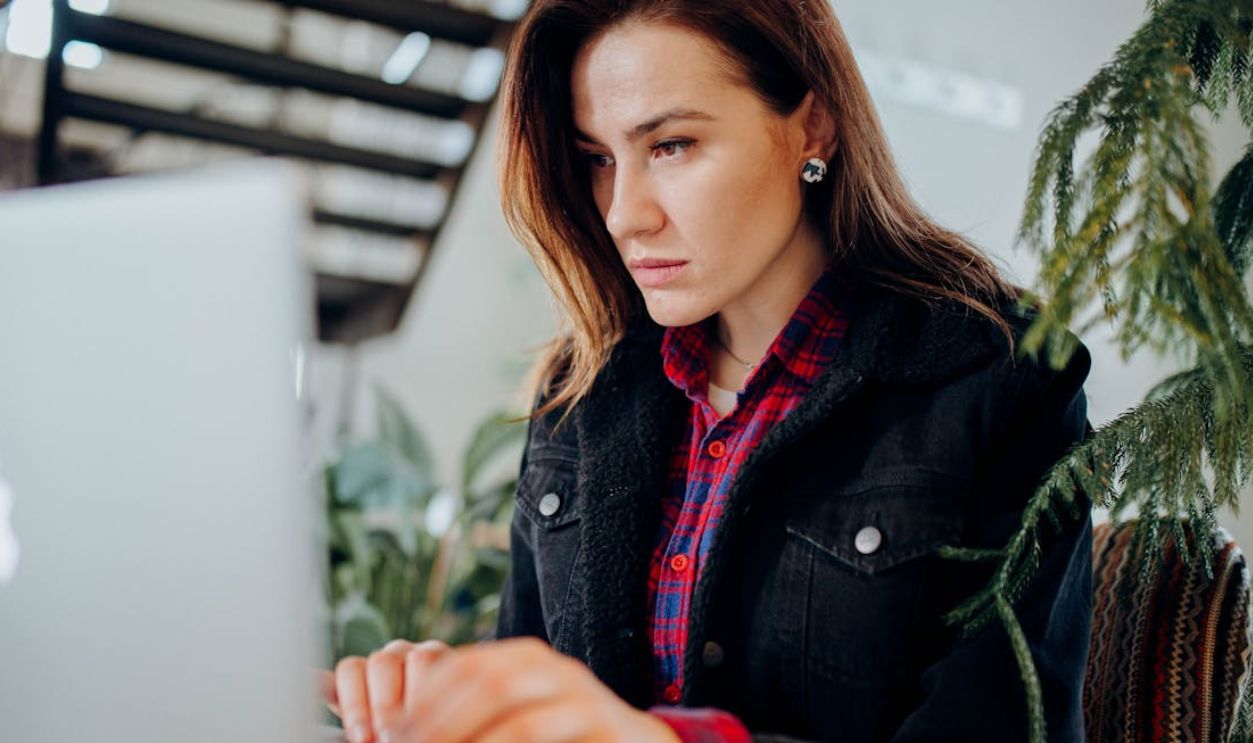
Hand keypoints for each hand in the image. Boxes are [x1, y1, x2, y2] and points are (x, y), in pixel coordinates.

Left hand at [324, 636, 679, 742]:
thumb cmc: (561, 740)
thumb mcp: (512, 722)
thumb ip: (468, 719)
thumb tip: (394, 733)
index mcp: (519, 660)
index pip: (457, 666)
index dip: (418, 701)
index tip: (382, 734)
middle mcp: (548, 666)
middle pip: (482, 678)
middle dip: (436, 721)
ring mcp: (578, 692)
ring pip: (513, 705)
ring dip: (465, 736)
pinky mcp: (601, 720)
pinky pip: (541, 732)